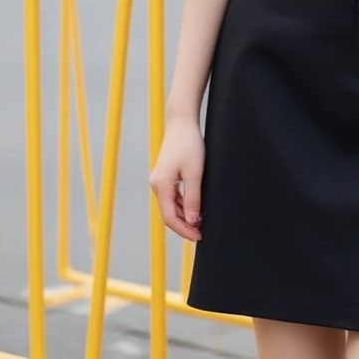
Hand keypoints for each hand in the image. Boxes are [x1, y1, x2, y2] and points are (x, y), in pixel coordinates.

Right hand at [149, 115, 205, 241]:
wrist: (182, 122)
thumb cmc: (189, 144)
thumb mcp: (195, 173)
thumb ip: (193, 198)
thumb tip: (192, 222)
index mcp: (161, 186)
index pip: (170, 218)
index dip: (184, 230)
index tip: (199, 236)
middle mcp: (156, 185)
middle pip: (168, 214)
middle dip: (184, 225)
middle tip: (201, 233)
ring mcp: (159, 180)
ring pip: (170, 206)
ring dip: (184, 216)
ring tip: (200, 222)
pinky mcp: (165, 175)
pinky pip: (172, 196)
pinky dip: (182, 205)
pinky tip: (194, 208)